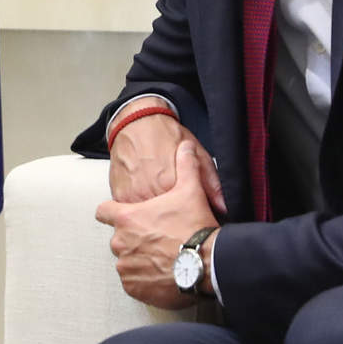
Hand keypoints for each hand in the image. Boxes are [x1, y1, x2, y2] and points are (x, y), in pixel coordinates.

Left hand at [95, 139, 219, 309]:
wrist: (206, 264)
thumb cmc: (195, 227)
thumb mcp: (191, 191)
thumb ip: (185, 166)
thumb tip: (184, 147)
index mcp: (127, 218)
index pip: (103, 212)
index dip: (112, 213)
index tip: (125, 217)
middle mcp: (120, 243)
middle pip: (119, 239)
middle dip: (134, 240)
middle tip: (157, 241)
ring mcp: (125, 267)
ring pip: (126, 262)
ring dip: (139, 261)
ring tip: (163, 259)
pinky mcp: (134, 288)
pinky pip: (133, 283)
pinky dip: (144, 281)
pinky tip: (163, 274)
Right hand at [109, 103, 225, 212]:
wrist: (137, 122)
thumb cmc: (166, 136)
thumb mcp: (199, 155)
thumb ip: (211, 184)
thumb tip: (222, 206)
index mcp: (170, 187)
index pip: (185, 216)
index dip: (189, 215)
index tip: (190, 211)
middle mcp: (148, 193)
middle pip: (164, 220)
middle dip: (172, 218)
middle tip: (176, 204)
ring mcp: (131, 196)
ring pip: (146, 219)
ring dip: (154, 215)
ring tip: (160, 197)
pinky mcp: (120, 196)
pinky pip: (133, 211)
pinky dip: (140, 207)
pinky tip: (146, 192)